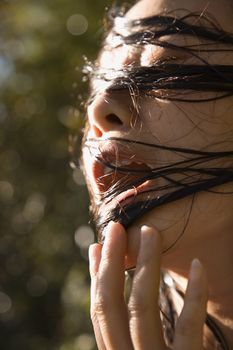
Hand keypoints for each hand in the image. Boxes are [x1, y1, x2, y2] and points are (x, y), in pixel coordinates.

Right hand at [89, 222, 207, 349]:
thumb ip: (126, 333)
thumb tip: (114, 286)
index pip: (100, 312)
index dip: (97, 277)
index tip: (97, 246)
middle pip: (111, 305)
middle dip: (111, 261)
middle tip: (116, 227)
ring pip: (142, 308)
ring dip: (145, 263)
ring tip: (150, 232)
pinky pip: (188, 327)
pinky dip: (194, 294)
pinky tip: (198, 264)